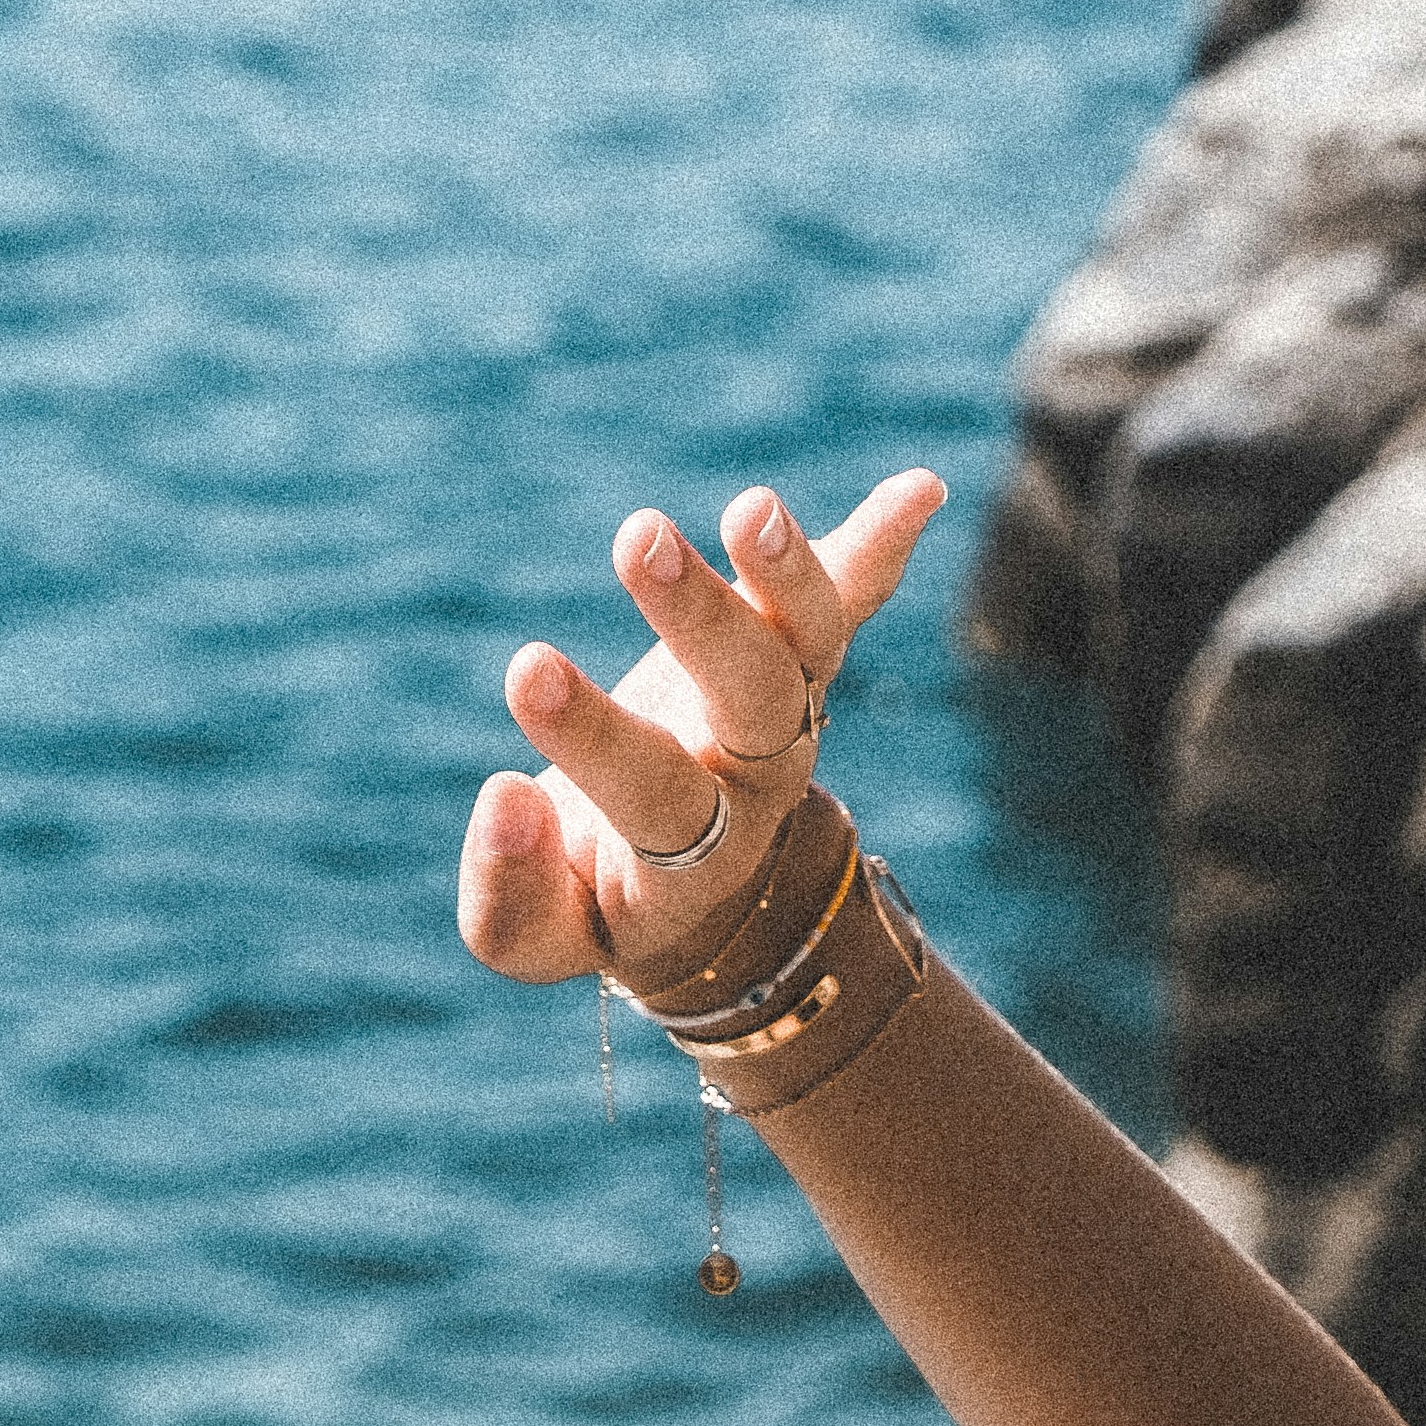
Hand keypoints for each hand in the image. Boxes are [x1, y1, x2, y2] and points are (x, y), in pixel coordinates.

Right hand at [462, 472, 948, 993]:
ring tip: (752, 506)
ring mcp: (787, 711)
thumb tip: (504, 799)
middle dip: (700, 618)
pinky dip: (882, 544)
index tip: (527, 671)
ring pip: (808, 642)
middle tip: (635, 538)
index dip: (594, 738)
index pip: (653, 794)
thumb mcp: (543, 936)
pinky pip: (853, 598)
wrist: (698, 898)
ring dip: (788, 570)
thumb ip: (511, 896)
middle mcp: (755, 779)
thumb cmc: (596, 902)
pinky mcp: (799, 653)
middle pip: (752, 699)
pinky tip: (921, 489)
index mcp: (690, 855)